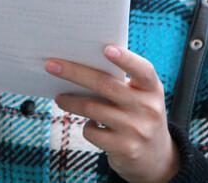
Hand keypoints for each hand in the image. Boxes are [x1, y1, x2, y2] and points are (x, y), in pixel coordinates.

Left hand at [47, 45, 178, 182]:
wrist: (156, 158)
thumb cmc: (138, 116)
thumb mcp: (140, 98)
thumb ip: (121, 83)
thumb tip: (79, 65)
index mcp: (152, 89)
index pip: (142, 70)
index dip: (126, 59)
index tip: (106, 48)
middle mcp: (148, 108)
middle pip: (106, 85)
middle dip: (74, 73)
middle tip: (51, 65)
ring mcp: (137, 130)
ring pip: (93, 108)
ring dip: (70, 101)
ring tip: (58, 97)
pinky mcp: (125, 148)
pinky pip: (93, 132)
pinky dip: (86, 126)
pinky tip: (88, 124)